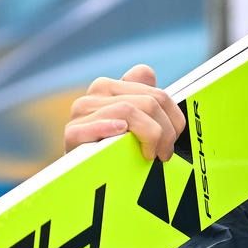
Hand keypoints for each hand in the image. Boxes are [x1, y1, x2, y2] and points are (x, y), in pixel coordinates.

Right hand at [63, 64, 185, 160]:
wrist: (84, 175)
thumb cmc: (113, 150)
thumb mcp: (132, 123)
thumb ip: (142, 98)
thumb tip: (147, 72)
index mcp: (111, 86)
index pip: (155, 92)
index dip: (173, 115)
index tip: (175, 135)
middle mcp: (95, 93)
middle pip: (148, 102)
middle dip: (166, 131)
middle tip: (165, 152)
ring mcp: (82, 112)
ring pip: (129, 110)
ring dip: (150, 136)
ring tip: (152, 155)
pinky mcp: (73, 133)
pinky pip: (97, 124)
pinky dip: (111, 128)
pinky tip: (122, 134)